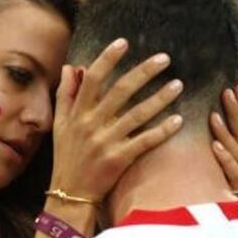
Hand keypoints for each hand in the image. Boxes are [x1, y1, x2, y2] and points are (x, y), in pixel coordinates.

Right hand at [50, 38, 183, 202]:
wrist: (69, 194)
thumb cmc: (67, 157)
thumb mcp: (59, 124)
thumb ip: (66, 95)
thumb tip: (72, 67)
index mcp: (78, 113)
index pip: (94, 79)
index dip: (108, 58)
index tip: (124, 42)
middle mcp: (91, 124)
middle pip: (121, 91)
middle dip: (144, 72)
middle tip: (165, 58)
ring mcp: (106, 142)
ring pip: (137, 114)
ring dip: (160, 98)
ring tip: (178, 85)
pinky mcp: (119, 160)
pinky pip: (145, 141)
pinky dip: (162, 130)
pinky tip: (178, 120)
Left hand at [210, 83, 237, 196]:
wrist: (208, 222)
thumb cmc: (212, 186)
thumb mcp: (226, 152)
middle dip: (236, 113)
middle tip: (228, 91)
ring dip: (226, 133)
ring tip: (214, 116)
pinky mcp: (235, 195)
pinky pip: (231, 174)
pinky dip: (225, 158)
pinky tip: (215, 146)